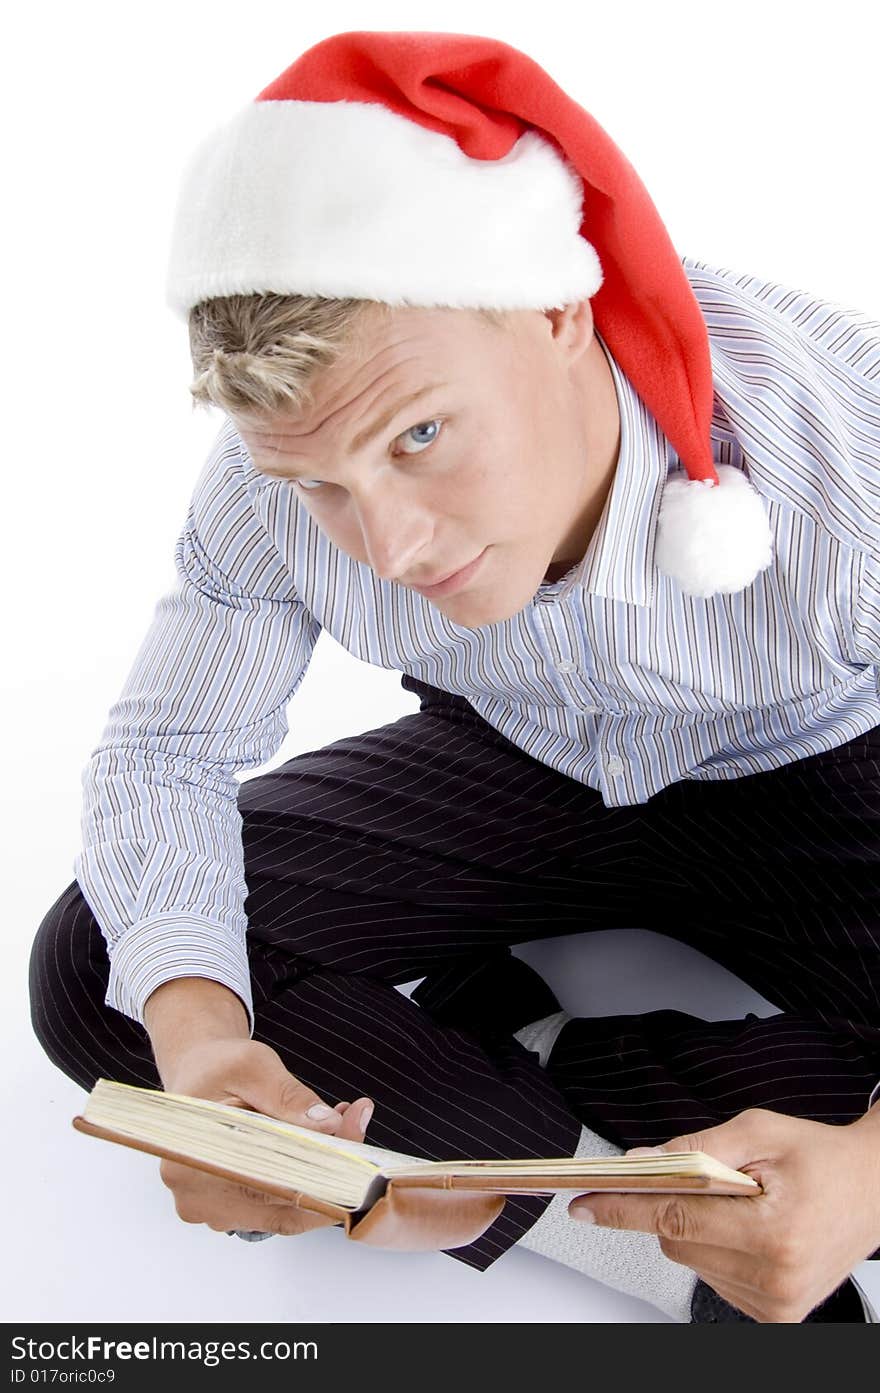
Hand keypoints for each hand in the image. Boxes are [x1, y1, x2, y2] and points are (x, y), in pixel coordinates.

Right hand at [158, 1036, 374, 1237]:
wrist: (198, 1075)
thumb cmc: (217, 1068)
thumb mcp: (252, 1067)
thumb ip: (288, 1097)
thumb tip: (327, 1125)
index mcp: (193, 1164)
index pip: (270, 1182)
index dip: (321, 1164)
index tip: (351, 1129)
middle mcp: (199, 1200)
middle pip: (285, 1201)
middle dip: (331, 1165)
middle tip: (355, 1120)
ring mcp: (217, 1212)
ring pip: (289, 1207)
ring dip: (324, 1172)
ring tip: (341, 1122)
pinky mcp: (235, 1210)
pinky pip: (283, 1204)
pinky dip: (309, 1177)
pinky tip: (325, 1139)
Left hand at [567, 1106, 879, 1322]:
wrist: (874, 1190)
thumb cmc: (821, 1158)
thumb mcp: (760, 1131)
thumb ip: (696, 1146)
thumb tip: (641, 1161)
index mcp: (772, 1233)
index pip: (674, 1219)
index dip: (622, 1209)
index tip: (582, 1204)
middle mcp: (773, 1279)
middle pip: (676, 1240)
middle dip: (676, 1204)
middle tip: (716, 1179)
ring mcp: (775, 1306)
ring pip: (691, 1260)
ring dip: (699, 1228)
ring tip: (747, 1204)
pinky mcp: (775, 1318)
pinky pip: (713, 1277)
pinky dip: (717, 1249)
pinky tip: (752, 1230)